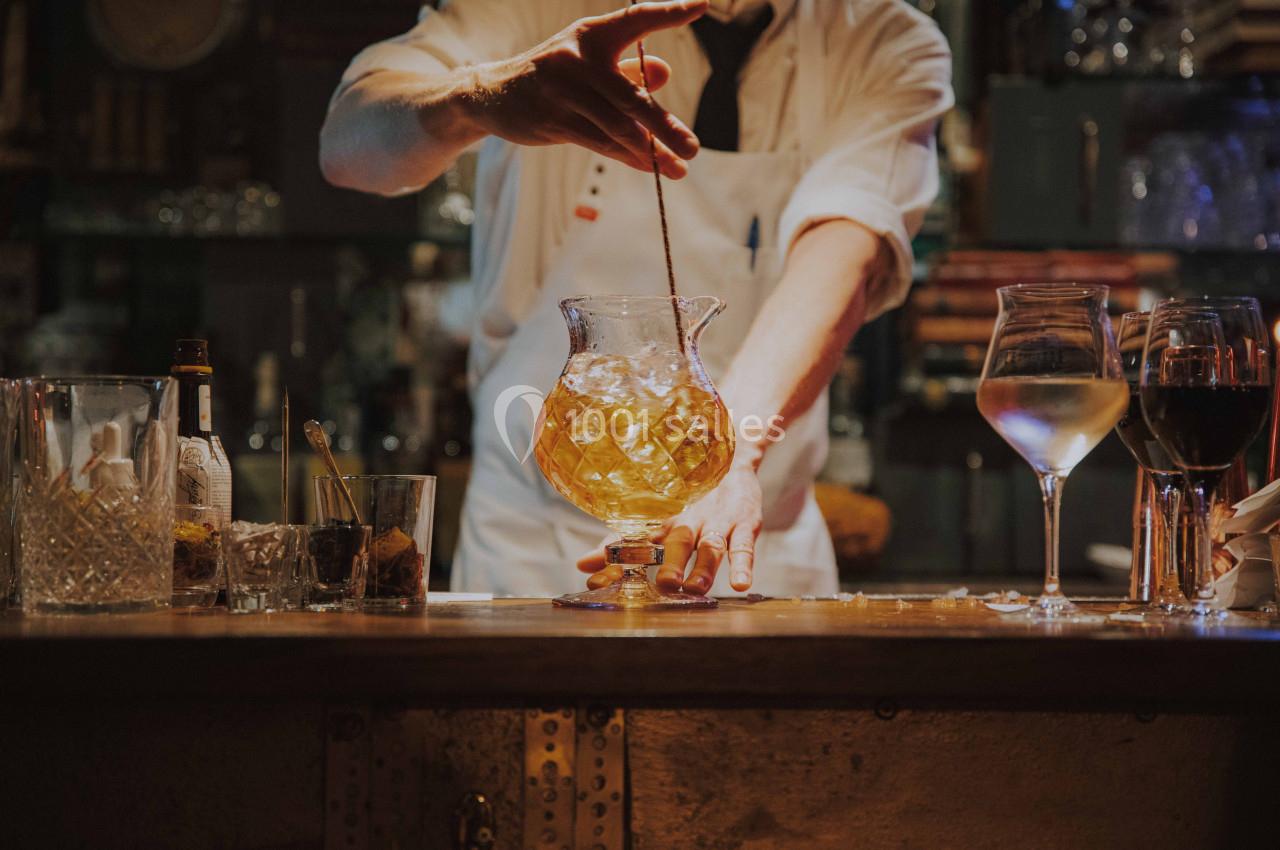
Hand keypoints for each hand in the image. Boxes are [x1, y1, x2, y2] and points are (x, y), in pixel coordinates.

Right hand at [464, 0, 705, 178]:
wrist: (494, 93)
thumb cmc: (553, 75)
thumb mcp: (588, 61)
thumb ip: (627, 68)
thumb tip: (665, 73)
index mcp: (591, 35)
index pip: (635, 19)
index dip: (667, 13)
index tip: (701, 5)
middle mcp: (578, 60)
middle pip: (631, 97)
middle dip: (665, 126)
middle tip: (694, 148)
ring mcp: (563, 92)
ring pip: (617, 128)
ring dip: (650, 153)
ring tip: (678, 169)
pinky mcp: (553, 121)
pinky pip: (599, 144)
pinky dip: (627, 157)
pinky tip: (649, 167)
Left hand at [576, 465, 763, 594]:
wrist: (732, 458)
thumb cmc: (690, 499)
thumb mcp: (659, 521)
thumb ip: (622, 544)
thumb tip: (581, 565)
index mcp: (662, 522)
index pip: (637, 540)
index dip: (618, 557)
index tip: (594, 577)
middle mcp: (687, 521)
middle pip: (677, 543)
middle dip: (669, 563)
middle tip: (663, 584)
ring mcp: (717, 522)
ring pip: (710, 546)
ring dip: (704, 567)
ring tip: (696, 588)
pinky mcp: (745, 521)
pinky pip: (745, 544)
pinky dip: (744, 563)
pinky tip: (742, 583)